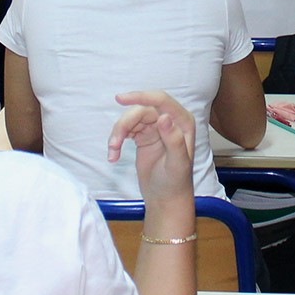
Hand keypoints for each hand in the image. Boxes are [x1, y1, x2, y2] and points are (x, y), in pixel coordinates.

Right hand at [108, 90, 195, 205]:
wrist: (166, 198)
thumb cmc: (176, 182)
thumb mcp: (177, 163)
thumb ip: (173, 140)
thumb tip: (164, 117)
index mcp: (182, 122)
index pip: (161, 100)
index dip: (141, 96)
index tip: (120, 99)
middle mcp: (169, 120)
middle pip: (141, 110)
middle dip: (124, 124)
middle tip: (114, 144)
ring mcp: (155, 127)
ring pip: (131, 119)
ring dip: (118, 133)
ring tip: (112, 152)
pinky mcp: (142, 136)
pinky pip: (126, 130)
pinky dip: (116, 141)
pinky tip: (113, 155)